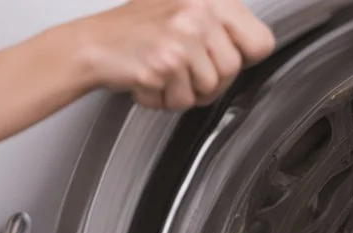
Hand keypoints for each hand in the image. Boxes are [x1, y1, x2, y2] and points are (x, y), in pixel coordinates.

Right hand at [72, 0, 274, 110]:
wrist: (91, 44)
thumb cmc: (137, 33)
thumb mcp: (186, 12)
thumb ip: (223, 28)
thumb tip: (257, 51)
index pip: (262, 42)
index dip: (244, 57)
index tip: (222, 56)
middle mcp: (198, 10)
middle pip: (234, 70)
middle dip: (210, 80)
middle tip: (182, 69)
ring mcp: (182, 36)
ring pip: (211, 88)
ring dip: (186, 91)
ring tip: (163, 72)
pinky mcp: (166, 62)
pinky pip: (184, 100)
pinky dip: (165, 100)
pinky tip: (150, 79)